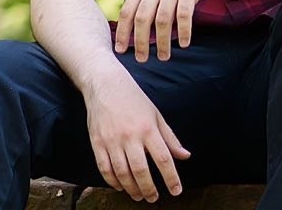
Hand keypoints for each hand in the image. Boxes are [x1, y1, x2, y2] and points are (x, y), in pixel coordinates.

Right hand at [85, 65, 190, 201]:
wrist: (105, 83)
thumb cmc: (134, 98)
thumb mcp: (156, 114)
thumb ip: (170, 137)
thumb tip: (185, 156)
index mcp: (148, 128)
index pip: (163, 159)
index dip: (171, 178)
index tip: (176, 191)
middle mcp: (130, 136)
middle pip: (141, 171)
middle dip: (149, 189)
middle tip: (154, 199)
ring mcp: (112, 140)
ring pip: (122, 173)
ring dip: (132, 188)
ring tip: (139, 196)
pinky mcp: (97, 142)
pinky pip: (104, 168)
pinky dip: (113, 181)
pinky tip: (121, 186)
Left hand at [116, 0, 220, 61]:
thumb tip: (135, 17)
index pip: (127, 12)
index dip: (122, 32)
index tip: (120, 50)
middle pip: (142, 19)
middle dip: (140, 42)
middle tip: (141, 59)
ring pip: (163, 20)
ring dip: (163, 42)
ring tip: (164, 57)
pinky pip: (185, 15)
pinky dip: (184, 32)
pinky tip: (185, 44)